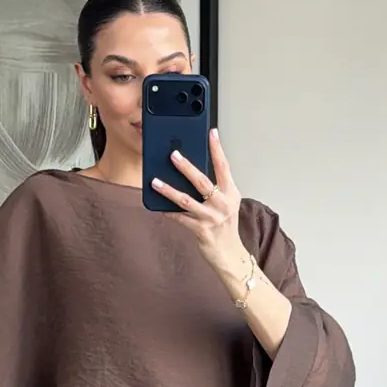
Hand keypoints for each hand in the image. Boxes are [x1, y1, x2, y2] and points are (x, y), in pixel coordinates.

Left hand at [152, 130, 251, 286]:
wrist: (230, 254)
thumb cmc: (225, 226)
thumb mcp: (226, 203)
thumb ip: (214, 188)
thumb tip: (191, 172)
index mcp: (231, 193)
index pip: (224, 166)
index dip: (218, 149)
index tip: (212, 133)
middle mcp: (223, 204)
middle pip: (202, 181)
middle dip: (186, 167)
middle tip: (173, 154)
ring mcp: (212, 218)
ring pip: (187, 201)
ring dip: (169, 190)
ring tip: (155, 181)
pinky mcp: (201, 231)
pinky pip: (180, 219)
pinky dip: (168, 212)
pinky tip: (156, 206)